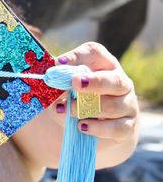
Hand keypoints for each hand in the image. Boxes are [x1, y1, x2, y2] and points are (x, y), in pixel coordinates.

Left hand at [52, 42, 138, 164]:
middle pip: (114, 80)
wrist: (91, 124)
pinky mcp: (129, 125)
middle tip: (75, 83)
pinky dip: (98, 128)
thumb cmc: (76, 98)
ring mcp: (128, 103)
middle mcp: (120, 80)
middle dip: (94, 82)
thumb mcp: (65, 87)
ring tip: (67, 111)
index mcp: (103, 63)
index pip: (94, 52)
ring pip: (113, 106)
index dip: (76, 57)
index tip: (58, 63)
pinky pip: (117, 128)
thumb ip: (61, 80)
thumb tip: (52, 73)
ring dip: (87, 109)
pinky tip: (82, 126)